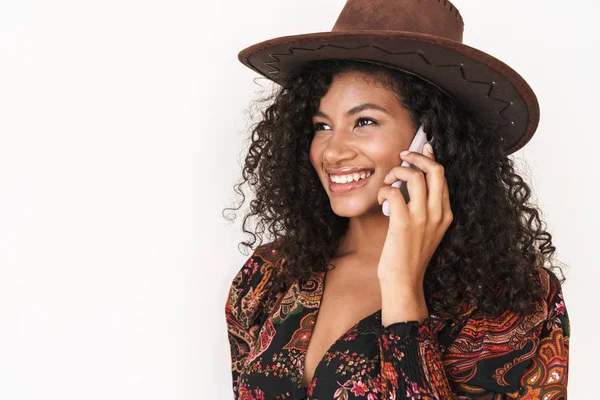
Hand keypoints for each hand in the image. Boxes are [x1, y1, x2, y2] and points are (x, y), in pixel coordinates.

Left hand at [376, 143, 452, 288]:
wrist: (404, 281)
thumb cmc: (409, 255)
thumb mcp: (426, 230)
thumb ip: (424, 208)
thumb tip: (412, 183)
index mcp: (445, 214)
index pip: (443, 176)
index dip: (430, 158)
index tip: (421, 149)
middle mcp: (438, 213)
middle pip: (436, 169)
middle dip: (417, 156)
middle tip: (402, 156)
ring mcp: (422, 218)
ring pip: (416, 176)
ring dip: (397, 172)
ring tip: (388, 181)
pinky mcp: (403, 224)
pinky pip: (394, 193)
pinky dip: (384, 190)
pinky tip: (380, 199)